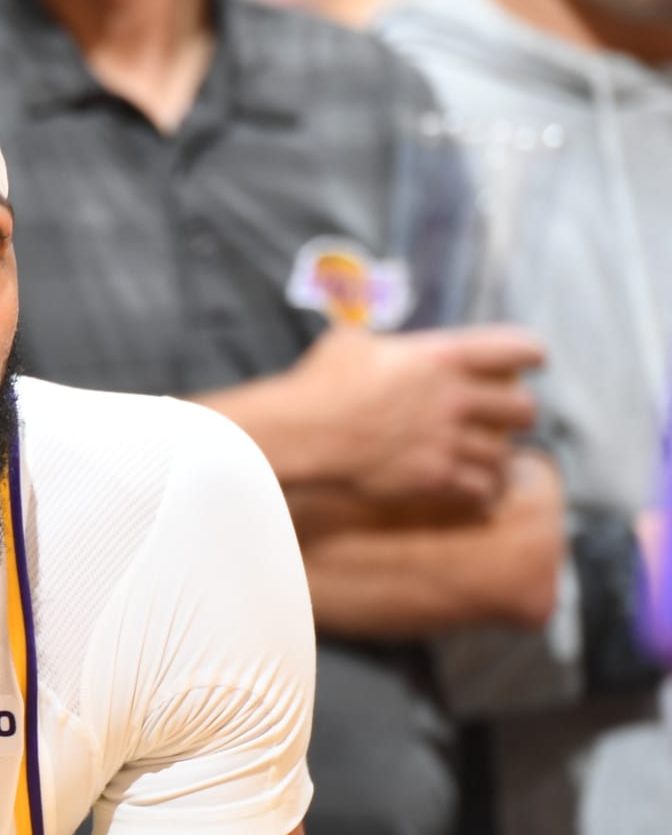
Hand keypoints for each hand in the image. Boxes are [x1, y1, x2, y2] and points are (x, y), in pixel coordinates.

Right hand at [283, 324, 542, 505]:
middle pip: (523, 409)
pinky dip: (484, 492)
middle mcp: (455, 398)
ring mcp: (447, 441)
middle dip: (517, 414)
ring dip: (499, 457)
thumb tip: (376, 343)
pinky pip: (481, 490)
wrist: (300, 433)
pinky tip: (479, 492)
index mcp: (442, 356)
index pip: (517, 349)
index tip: (533, 363)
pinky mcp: (434, 479)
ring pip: (504, 455)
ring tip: (492, 460)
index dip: (531, 356)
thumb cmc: (318, 384)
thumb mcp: (351, 343)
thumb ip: (380, 342)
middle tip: (507, 419)